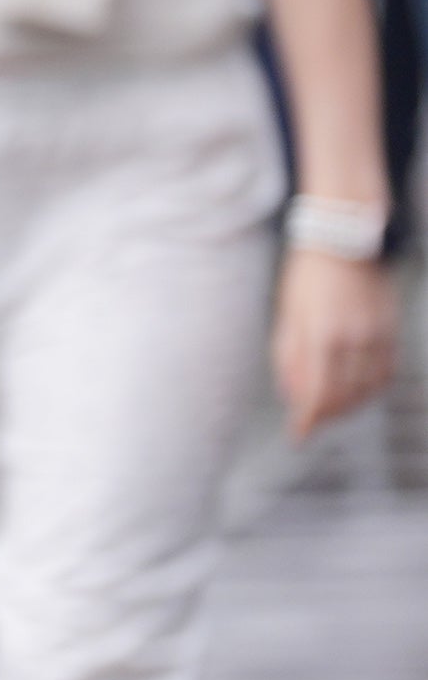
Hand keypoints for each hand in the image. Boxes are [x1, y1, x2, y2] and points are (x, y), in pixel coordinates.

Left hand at [272, 247, 395, 439]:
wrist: (345, 244)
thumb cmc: (307, 278)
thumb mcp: (287, 316)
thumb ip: (289, 357)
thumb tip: (293, 396)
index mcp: (322, 336)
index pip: (318, 393)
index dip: (308, 420)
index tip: (298, 434)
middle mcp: (355, 340)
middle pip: (345, 397)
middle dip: (327, 416)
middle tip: (311, 422)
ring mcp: (378, 336)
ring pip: (369, 389)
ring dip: (349, 406)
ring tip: (331, 410)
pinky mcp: (392, 331)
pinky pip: (386, 373)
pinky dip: (371, 389)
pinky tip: (357, 391)